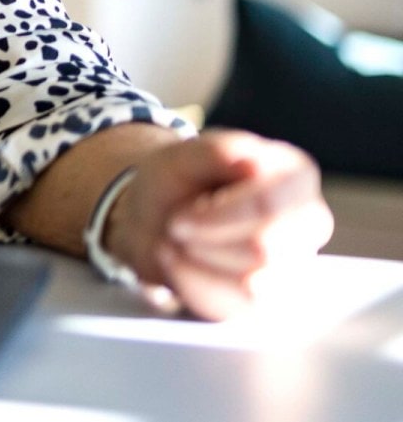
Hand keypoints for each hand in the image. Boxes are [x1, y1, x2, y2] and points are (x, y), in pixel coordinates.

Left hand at [106, 129, 333, 319]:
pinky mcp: (272, 299)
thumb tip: (253, 161)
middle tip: (175, 225)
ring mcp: (294, 264)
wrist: (155, 219)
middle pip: (264, 249)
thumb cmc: (177, 181)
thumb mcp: (182, 156)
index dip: (218, 217)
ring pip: (253, 284)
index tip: (181, 215)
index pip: (271, 207)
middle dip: (205, 241)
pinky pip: (237, 308)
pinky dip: (194, 285)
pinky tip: (176, 265)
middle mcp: (307, 222)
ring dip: (197, 263)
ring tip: (176, 241)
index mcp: (295, 175)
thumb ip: (215, 152)